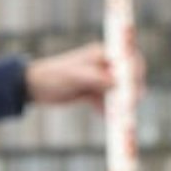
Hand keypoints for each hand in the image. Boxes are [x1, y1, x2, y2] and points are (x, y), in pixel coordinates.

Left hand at [25, 41, 139, 110]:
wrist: (34, 87)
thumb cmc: (53, 75)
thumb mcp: (74, 76)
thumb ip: (95, 78)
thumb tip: (117, 82)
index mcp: (101, 54)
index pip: (127, 58)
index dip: (135, 71)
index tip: (136, 86)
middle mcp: (103, 65)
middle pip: (126, 77)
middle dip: (130, 91)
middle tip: (129, 105)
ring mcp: (99, 80)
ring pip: (118, 92)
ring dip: (119, 104)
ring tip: (117, 116)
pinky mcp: (93, 92)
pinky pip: (106, 102)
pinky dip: (107, 110)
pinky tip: (102, 116)